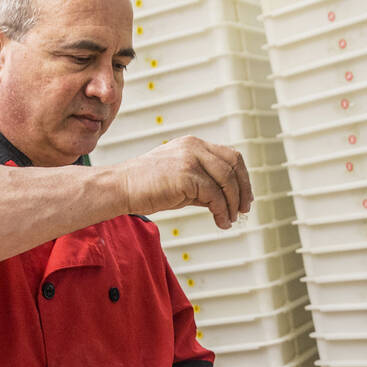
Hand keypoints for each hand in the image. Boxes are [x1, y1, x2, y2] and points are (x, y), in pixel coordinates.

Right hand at [120, 136, 252, 227]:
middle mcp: (194, 146)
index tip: (245, 198)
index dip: (243, 177)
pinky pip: (215, 195)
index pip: (230, 156)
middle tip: (244, 210)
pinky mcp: (186, 175)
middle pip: (234, 164)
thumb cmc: (148, 187)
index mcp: (194, 144)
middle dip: (243, 190)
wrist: (121, 188)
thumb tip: (229, 199)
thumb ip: (205, 184)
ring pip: (227, 181)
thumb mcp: (183, 182)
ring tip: (231, 219)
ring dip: (233, 204)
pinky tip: (221, 222)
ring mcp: (190, 158)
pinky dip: (222, 211)